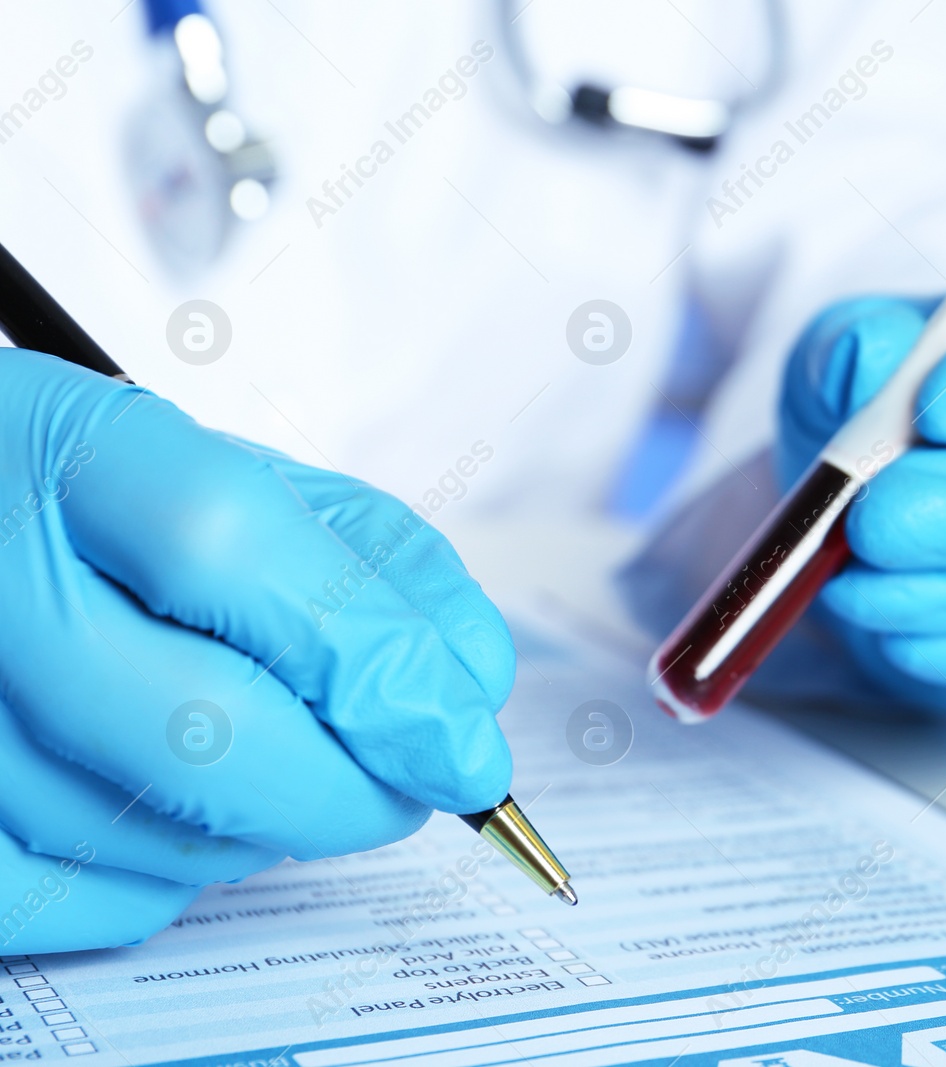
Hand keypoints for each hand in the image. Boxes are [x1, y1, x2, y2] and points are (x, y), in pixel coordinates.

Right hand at [0, 350, 514, 952]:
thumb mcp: (239, 475)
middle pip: (195, 728)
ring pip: (143, 835)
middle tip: (417, 786)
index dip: (372, 663)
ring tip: (292, 771)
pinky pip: (63, 902)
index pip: (229, 549)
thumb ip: (371, 558)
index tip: (468, 742)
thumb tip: (472, 683)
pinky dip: (163, 886)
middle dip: (351, 788)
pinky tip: (191, 822)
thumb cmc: (106, 508)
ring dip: (270, 831)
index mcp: (66, 449)